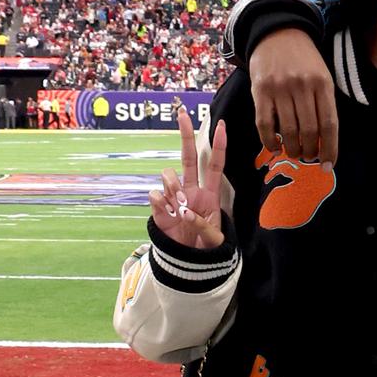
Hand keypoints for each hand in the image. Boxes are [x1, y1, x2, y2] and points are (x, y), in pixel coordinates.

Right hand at [148, 107, 231, 249]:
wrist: (189, 263)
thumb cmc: (206, 248)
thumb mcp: (213, 240)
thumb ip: (201, 225)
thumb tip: (184, 212)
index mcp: (209, 194)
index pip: (214, 165)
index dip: (219, 146)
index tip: (221, 125)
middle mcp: (190, 191)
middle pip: (188, 157)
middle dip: (185, 134)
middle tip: (182, 113)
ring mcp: (173, 198)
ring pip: (169, 175)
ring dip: (173, 187)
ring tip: (179, 208)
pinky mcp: (159, 208)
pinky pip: (155, 195)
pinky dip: (160, 202)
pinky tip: (167, 213)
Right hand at [249, 27, 337, 164]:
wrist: (277, 33)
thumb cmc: (304, 59)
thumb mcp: (322, 75)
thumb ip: (323, 103)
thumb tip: (324, 141)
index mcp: (322, 83)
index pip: (329, 124)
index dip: (330, 149)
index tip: (328, 165)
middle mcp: (302, 86)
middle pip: (309, 131)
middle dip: (310, 151)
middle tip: (309, 157)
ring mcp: (280, 88)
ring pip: (288, 131)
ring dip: (292, 149)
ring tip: (295, 153)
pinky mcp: (260, 91)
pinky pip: (265, 124)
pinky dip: (270, 141)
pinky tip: (275, 147)